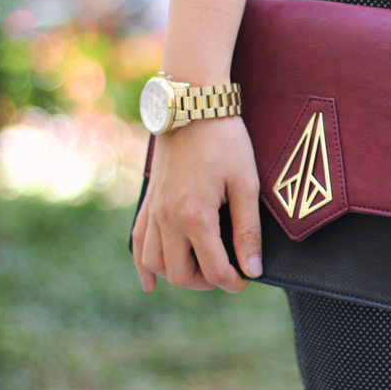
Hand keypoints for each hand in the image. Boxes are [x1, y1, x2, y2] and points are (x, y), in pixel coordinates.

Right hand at [130, 115, 261, 292]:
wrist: (193, 107)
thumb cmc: (225, 142)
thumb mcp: (246, 185)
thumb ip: (248, 231)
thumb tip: (253, 269)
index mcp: (195, 216)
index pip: (214, 269)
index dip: (234, 281)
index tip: (248, 279)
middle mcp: (167, 218)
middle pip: (181, 275)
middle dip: (207, 282)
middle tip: (229, 272)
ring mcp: (153, 211)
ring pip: (155, 264)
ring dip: (178, 275)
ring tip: (202, 270)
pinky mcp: (147, 203)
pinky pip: (137, 244)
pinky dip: (143, 266)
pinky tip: (151, 282)